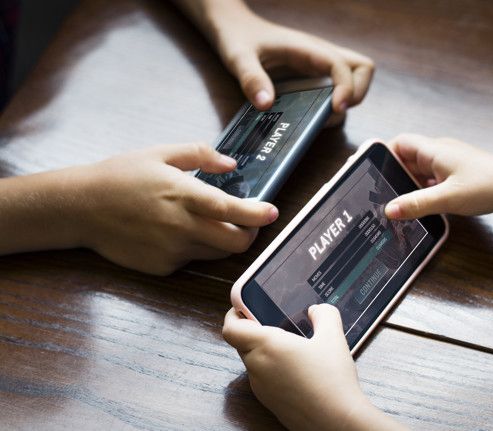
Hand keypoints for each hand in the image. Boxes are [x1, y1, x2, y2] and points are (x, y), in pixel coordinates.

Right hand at [75, 143, 277, 274]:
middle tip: (249, 221)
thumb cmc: (120, 176)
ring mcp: (172, 251)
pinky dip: (195, 247)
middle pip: (235, 243)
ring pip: (216, 253)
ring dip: (224, 240)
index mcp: (183, 195)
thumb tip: (230, 164)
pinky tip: (176, 231)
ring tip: (211, 222)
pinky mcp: (162, 267)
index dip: (257, 214)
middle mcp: (181, 227)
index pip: (232, 210)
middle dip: (249, 234)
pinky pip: (192, 259)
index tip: (273, 212)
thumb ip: (200, 154)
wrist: (80, 208)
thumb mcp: (160, 153)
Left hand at [208, 4, 374, 113]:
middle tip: (334, 111)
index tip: (335, 108)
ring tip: (320, 118)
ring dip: (344, 102)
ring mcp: (318, 68)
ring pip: (352, 81)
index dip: (346, 88)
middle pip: (362, 69)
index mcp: (306, 49)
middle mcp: (319, 57)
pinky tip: (309, 116)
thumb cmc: (237, 37)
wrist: (233, 27)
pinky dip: (330, 106)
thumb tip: (266, 104)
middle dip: (358, 93)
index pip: (342, 66)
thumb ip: (251, 78)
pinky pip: (334, 90)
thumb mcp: (237, 57)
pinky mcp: (311, 77)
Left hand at [223, 304, 399, 430]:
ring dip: (264, 352)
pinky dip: (273, 370)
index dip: (233, 314)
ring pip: (253, 362)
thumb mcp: (333, 337)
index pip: (231, 328)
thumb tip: (316, 310)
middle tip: (274, 323)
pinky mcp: (270, 403)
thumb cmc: (332, 380)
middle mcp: (258, 366)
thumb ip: (324, 314)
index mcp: (266, 345)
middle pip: (241, 343)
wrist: (337, 422)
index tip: (244, 307)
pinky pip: (264, 379)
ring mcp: (262, 388)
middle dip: (253, 330)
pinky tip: (298, 370)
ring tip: (291, 346)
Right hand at [384, 134, 492, 219]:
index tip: (372, 172)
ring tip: (397, 205)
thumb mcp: (447, 198)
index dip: (384, 154)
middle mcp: (441, 153)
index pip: (400, 143)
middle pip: (408, 159)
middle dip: (394, 176)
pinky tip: (420, 207)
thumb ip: (416, 204)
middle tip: (380, 195)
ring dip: (409, 186)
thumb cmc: (489, 187)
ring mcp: (450, 165)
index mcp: (435, 150)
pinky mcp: (459, 177)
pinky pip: (433, 181)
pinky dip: (424, 192)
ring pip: (420, 172)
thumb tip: (389, 210)